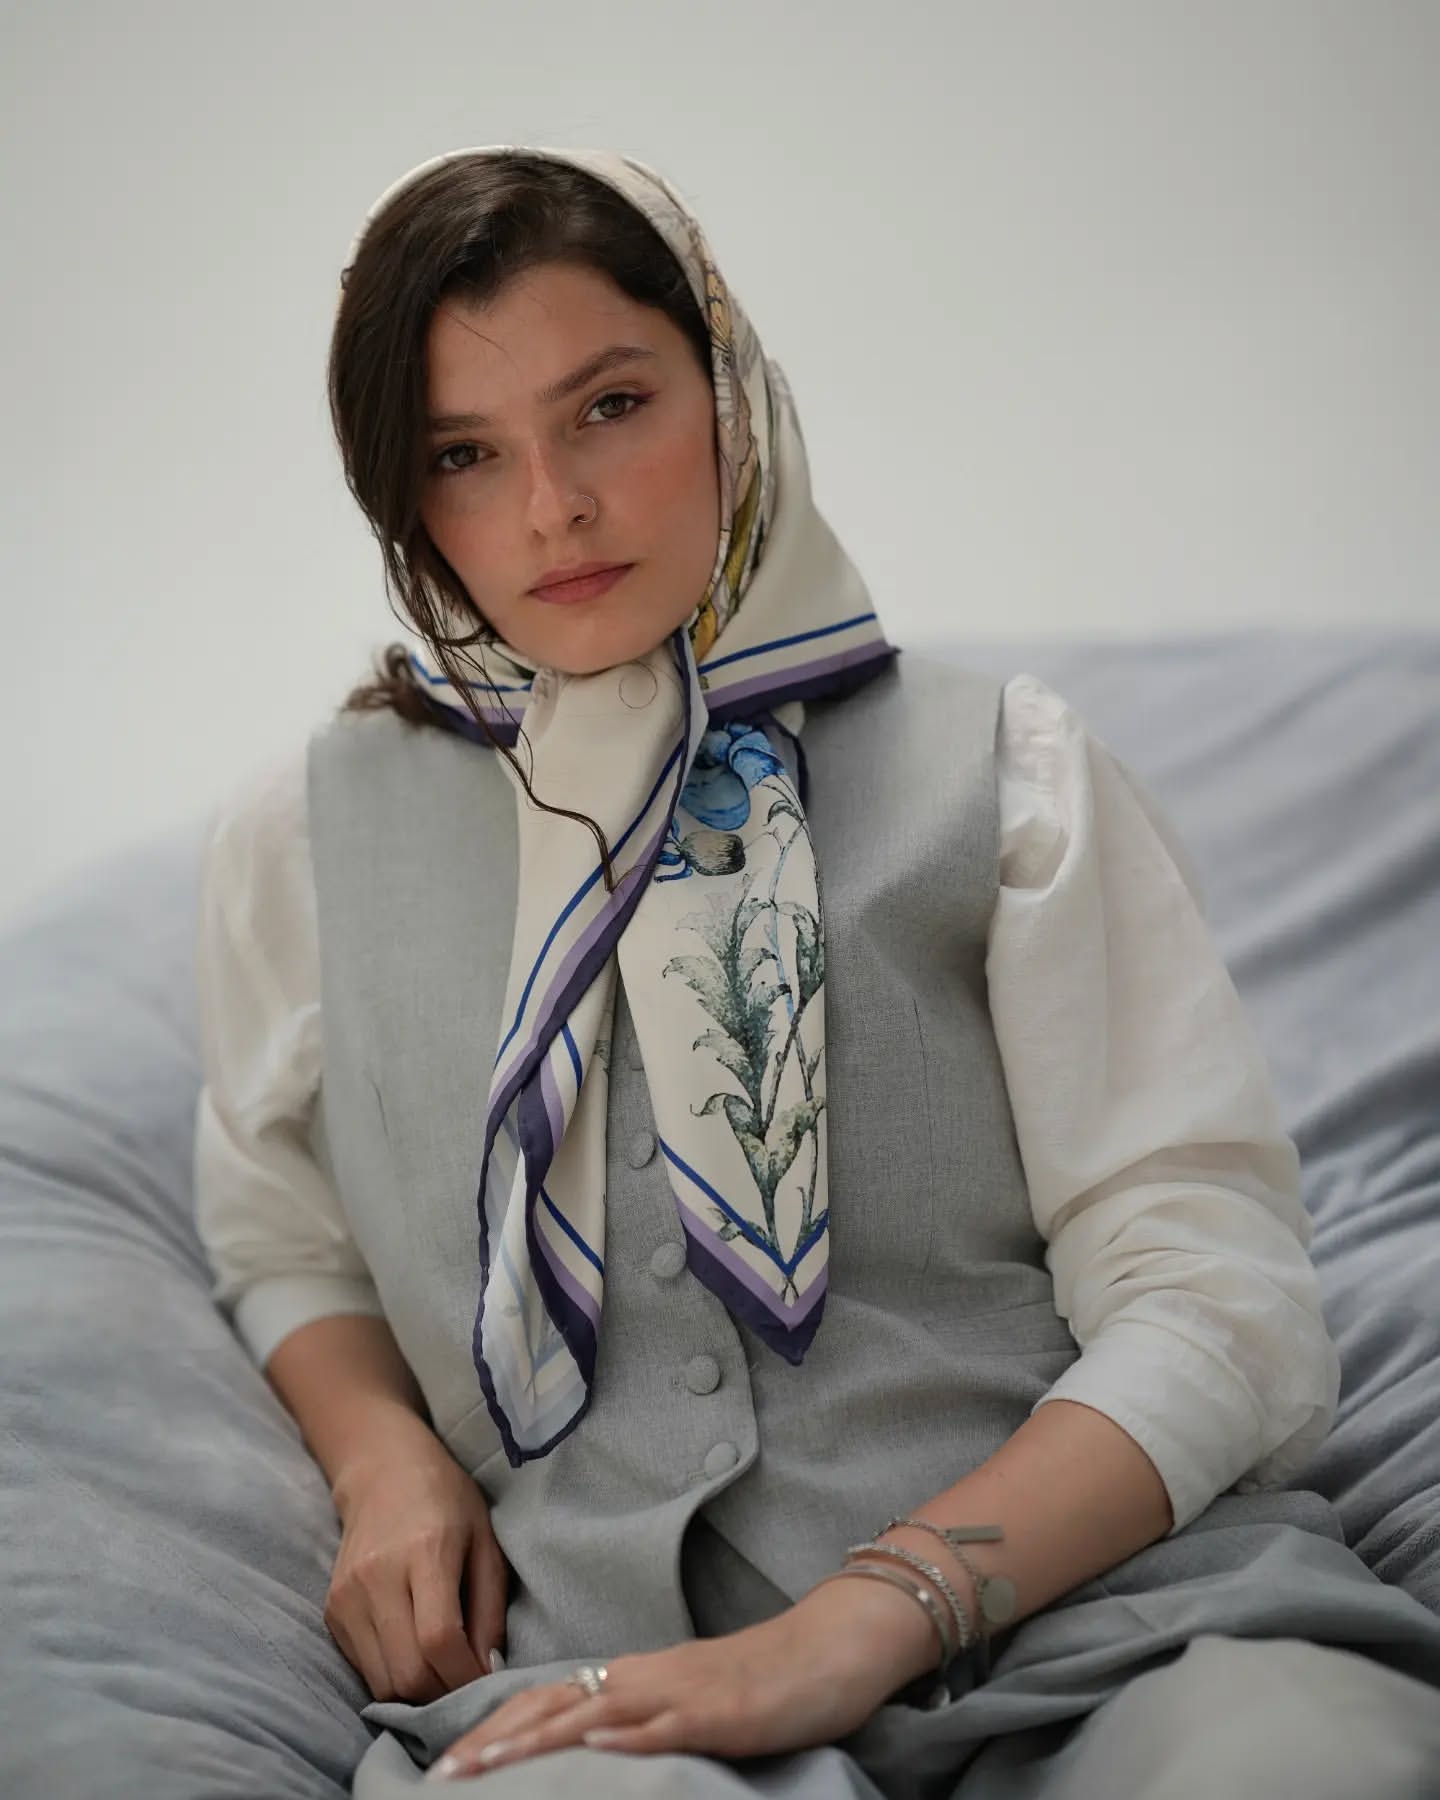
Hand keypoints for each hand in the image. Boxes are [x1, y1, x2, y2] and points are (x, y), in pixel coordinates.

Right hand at [325, 1415, 509, 1702]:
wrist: (382, 1471)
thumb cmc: (447, 1500)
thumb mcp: (486, 1541)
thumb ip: (490, 1608)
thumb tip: (488, 1670)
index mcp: (425, 1551)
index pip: (439, 1639)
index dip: (466, 1676)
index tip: (488, 1681)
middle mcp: (377, 1576)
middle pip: (408, 1672)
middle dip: (443, 1693)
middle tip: (467, 1683)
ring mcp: (347, 1596)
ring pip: (382, 1681)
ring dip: (417, 1692)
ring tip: (443, 1672)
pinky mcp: (331, 1611)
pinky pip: (364, 1667)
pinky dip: (393, 1675)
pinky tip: (414, 1653)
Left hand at [423, 1573, 938, 1780]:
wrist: (833, 1646)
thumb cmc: (767, 1682)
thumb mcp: (692, 1703)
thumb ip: (643, 1721)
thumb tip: (591, 1751)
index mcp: (638, 1677)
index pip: (549, 1701)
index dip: (496, 1731)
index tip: (446, 1763)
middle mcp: (647, 1678)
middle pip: (553, 1706)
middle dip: (493, 1743)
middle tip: (439, 1777)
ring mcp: (682, 1692)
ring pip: (594, 1715)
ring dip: (534, 1744)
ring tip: (485, 1771)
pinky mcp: (720, 1710)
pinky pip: (664, 1725)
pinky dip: (623, 1739)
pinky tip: (591, 1751)